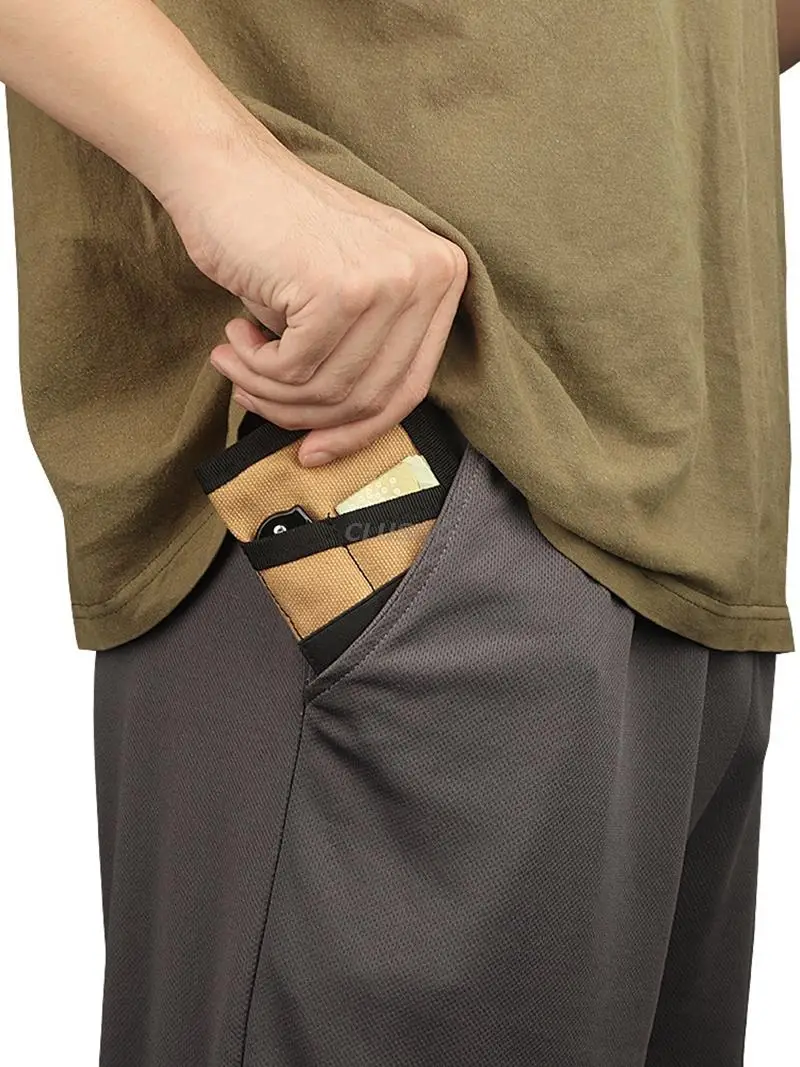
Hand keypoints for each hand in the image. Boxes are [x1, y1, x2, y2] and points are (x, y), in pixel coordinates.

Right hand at [163, 124, 468, 465]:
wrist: (222, 169)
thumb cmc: (277, 236)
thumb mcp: (348, 295)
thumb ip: (366, 356)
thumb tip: (345, 440)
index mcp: (442, 277)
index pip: (408, 387)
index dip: (358, 432)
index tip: (314, 450)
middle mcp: (427, 276)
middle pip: (371, 397)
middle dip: (305, 415)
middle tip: (253, 395)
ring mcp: (387, 281)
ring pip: (329, 390)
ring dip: (269, 391)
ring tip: (237, 362)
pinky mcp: (338, 288)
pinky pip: (294, 371)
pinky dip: (255, 368)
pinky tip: (235, 335)